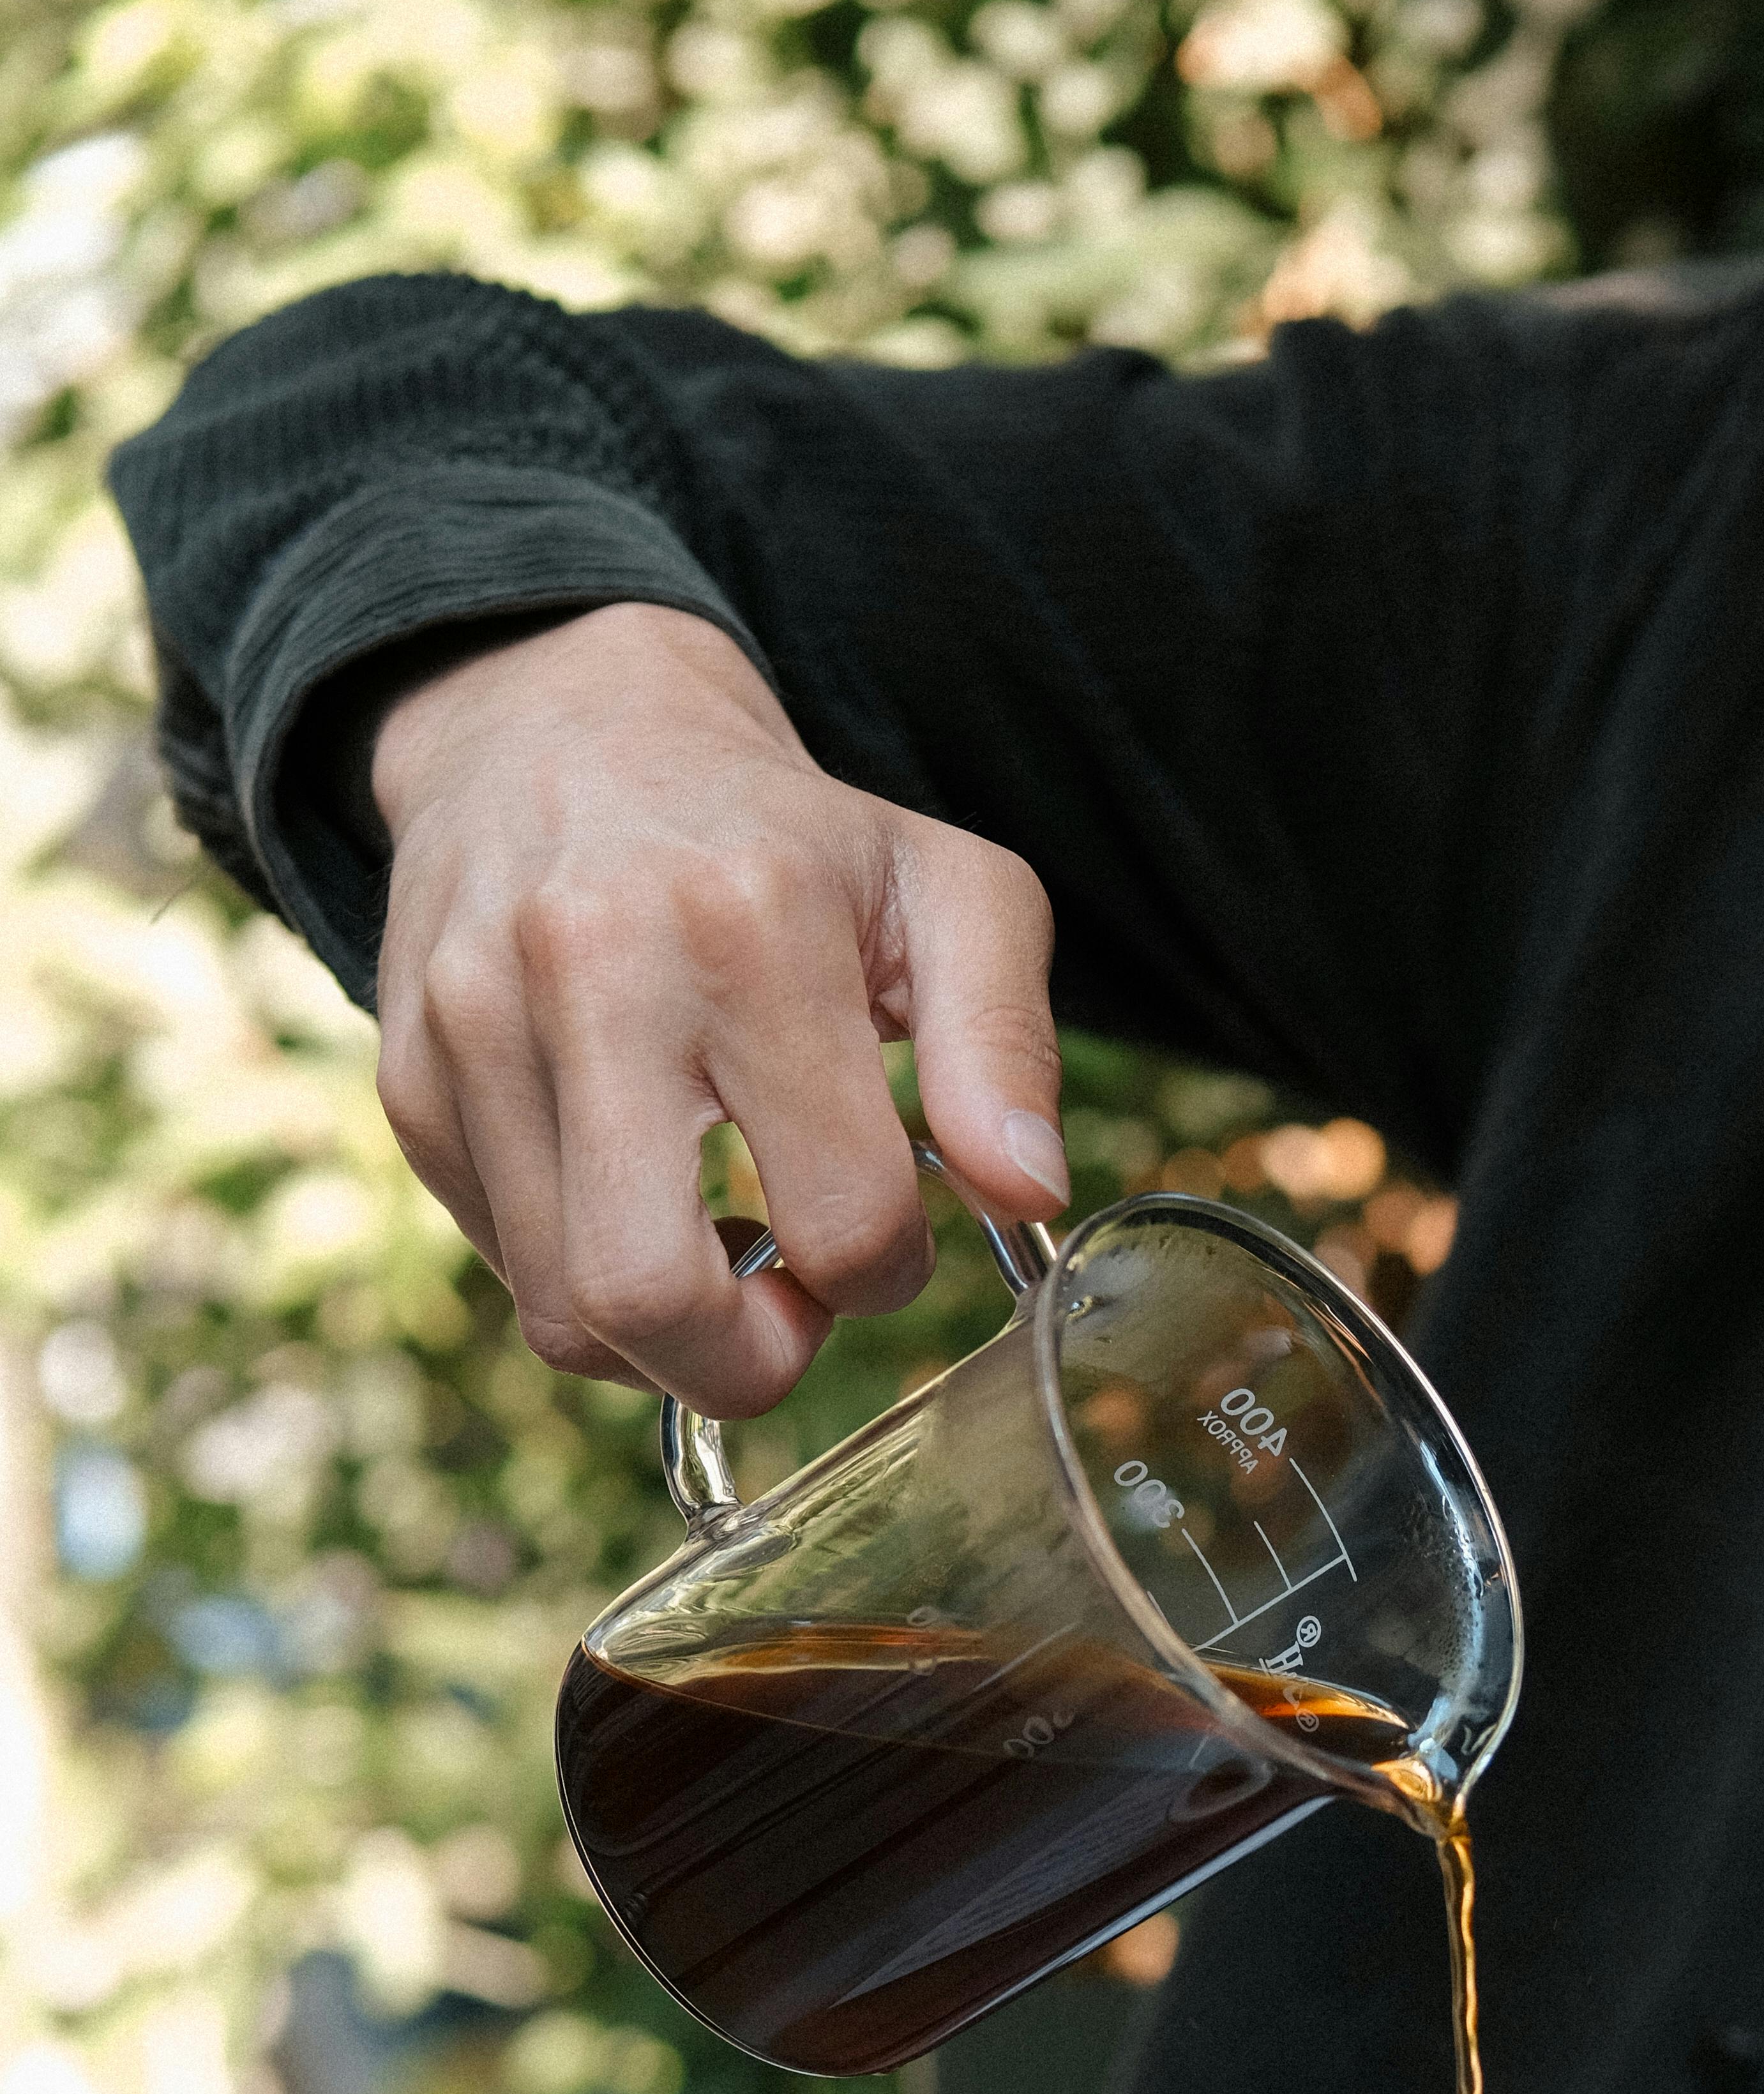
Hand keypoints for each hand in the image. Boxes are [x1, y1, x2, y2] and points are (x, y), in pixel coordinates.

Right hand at [370, 601, 1068, 1410]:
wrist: (563, 728)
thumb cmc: (784, 839)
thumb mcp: (946, 894)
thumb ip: (1006, 1046)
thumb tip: (1026, 1195)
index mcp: (751, 928)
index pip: (839, 1220)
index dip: (883, 1275)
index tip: (880, 1238)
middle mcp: (591, 973)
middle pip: (649, 1297)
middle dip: (746, 1365)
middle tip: (790, 1313)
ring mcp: (474, 1029)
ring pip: (561, 1315)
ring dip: (664, 1339)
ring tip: (711, 1249)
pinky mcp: (408, 1078)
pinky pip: (501, 1269)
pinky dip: (582, 1280)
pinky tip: (633, 1199)